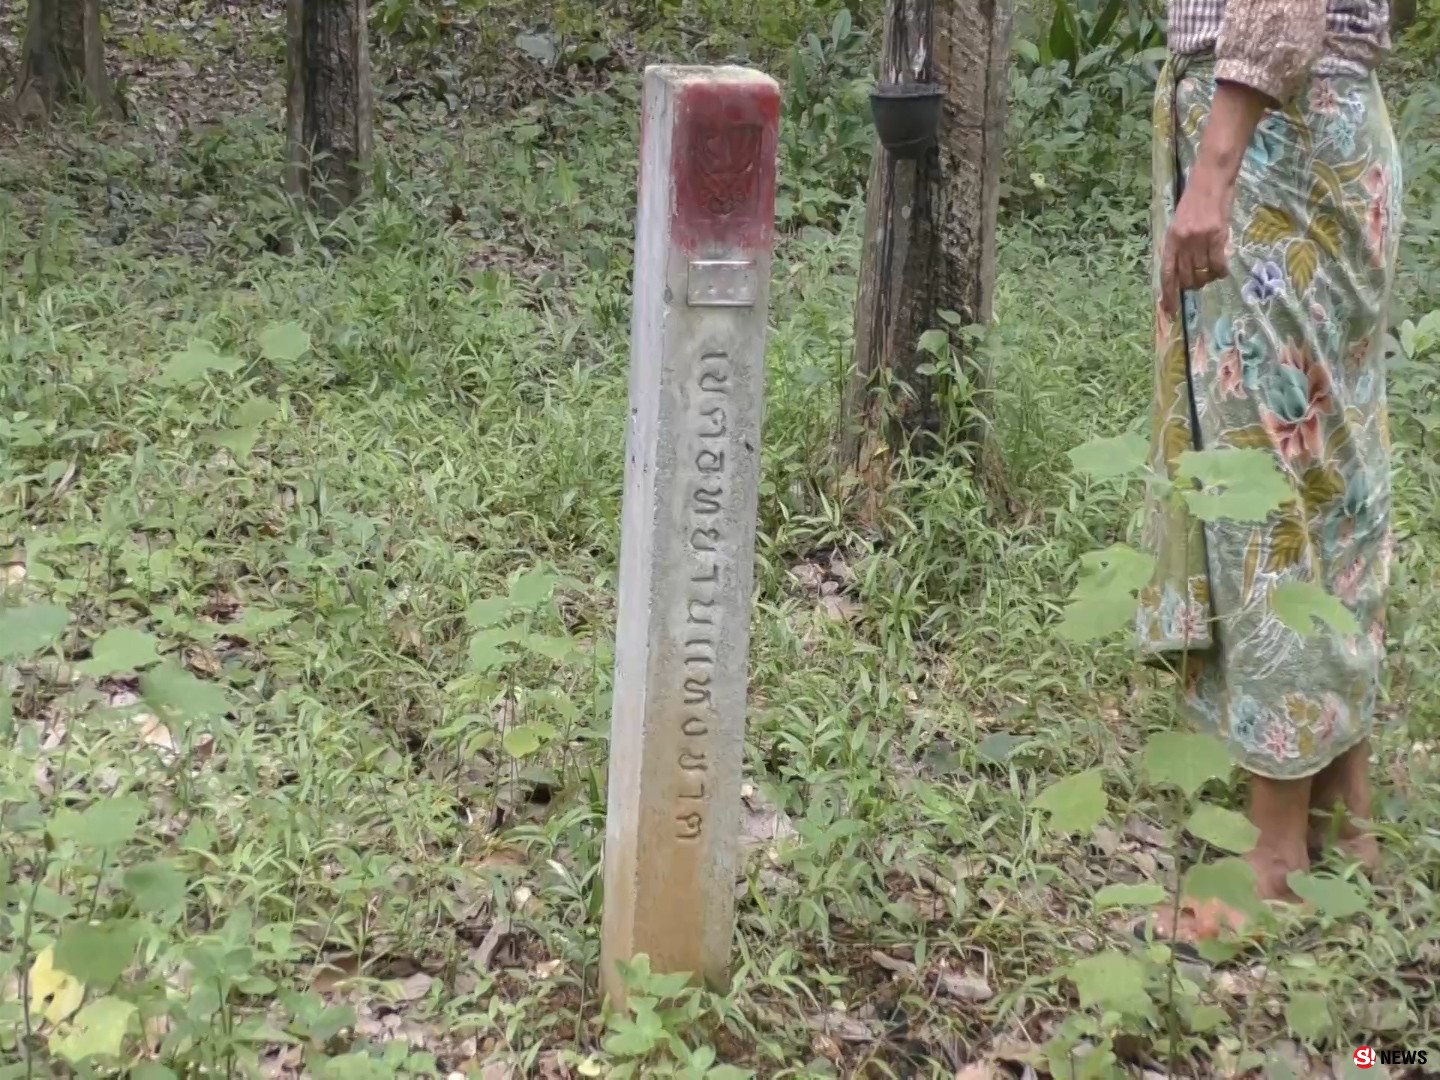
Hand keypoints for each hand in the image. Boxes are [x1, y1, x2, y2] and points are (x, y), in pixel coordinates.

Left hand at [1161, 163, 1234, 316]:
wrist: (1211, 178)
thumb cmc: (1196, 200)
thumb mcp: (1181, 224)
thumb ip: (1181, 247)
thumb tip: (1186, 272)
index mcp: (1170, 239)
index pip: (1167, 274)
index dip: (1168, 296)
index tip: (1170, 312)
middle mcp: (1183, 241)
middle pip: (1186, 278)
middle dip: (1192, 285)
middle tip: (1200, 279)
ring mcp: (1200, 238)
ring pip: (1203, 273)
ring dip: (1208, 277)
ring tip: (1212, 269)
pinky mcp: (1217, 235)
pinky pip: (1218, 264)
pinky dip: (1220, 271)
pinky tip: (1222, 268)